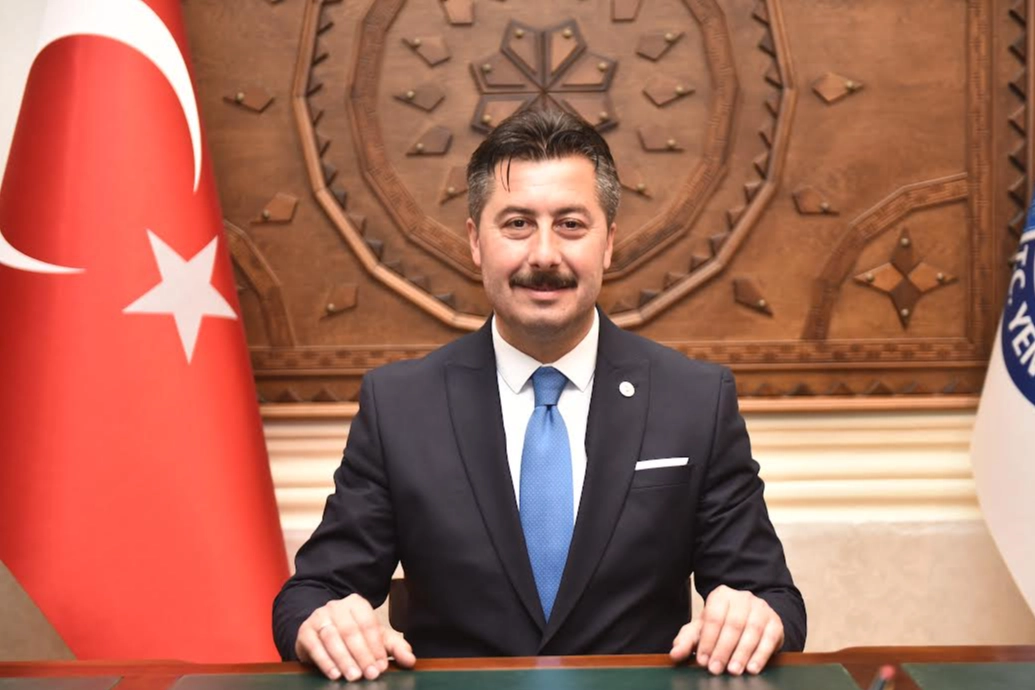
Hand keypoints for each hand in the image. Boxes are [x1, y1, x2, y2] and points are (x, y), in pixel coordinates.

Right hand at [295, 594, 415, 680]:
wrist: (320, 632)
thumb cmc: (351, 635)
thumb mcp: (374, 638)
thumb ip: (394, 647)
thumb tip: (410, 660)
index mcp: (356, 603)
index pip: (368, 624)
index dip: (376, 646)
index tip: (382, 666)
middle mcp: (336, 606)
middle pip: (350, 631)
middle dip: (362, 655)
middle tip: (370, 674)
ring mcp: (319, 617)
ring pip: (332, 637)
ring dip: (344, 659)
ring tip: (354, 676)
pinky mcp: (305, 631)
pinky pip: (314, 646)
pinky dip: (325, 661)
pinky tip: (335, 674)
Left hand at [669, 585, 783, 675]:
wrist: (752, 617)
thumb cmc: (723, 625)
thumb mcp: (703, 629)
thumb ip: (687, 641)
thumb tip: (675, 654)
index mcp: (721, 595)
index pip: (713, 617)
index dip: (707, 640)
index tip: (702, 660)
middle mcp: (742, 598)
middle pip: (733, 625)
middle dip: (723, 649)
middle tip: (716, 669)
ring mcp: (761, 608)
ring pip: (752, 631)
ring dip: (742, 653)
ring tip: (733, 671)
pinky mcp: (775, 622)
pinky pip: (769, 638)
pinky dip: (761, 655)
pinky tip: (752, 668)